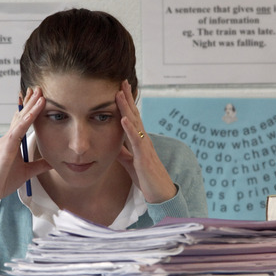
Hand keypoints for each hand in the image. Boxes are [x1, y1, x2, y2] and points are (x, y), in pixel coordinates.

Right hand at [0, 87, 50, 219]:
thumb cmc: (1, 183)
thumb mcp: (27, 173)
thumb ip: (39, 166)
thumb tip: (53, 162)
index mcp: (12, 143)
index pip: (22, 122)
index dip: (30, 109)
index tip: (38, 97)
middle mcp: (8, 138)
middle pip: (20, 116)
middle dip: (30, 101)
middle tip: (39, 88)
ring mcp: (6, 141)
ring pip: (20, 119)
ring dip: (31, 105)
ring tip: (40, 93)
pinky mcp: (6, 148)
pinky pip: (18, 129)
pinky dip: (27, 118)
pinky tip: (35, 110)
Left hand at [115, 80, 176, 203]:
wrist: (161, 195)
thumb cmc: (148, 179)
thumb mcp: (131, 164)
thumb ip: (124, 153)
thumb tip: (114, 145)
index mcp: (140, 141)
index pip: (132, 118)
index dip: (126, 103)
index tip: (119, 88)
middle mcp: (144, 140)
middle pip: (135, 115)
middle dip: (128, 98)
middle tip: (122, 80)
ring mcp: (145, 148)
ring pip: (135, 124)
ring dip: (127, 108)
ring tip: (119, 93)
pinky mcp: (144, 158)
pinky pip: (136, 141)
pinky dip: (129, 129)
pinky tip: (123, 119)